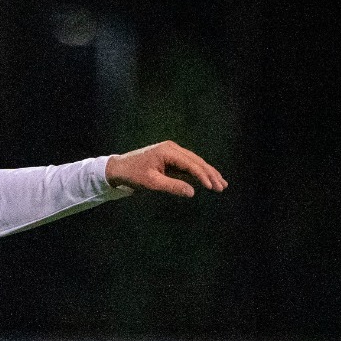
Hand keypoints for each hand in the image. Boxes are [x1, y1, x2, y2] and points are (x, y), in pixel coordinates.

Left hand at [105, 141, 226, 196]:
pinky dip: (198, 172)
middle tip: (223, 186)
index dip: (203, 175)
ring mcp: (172, 151)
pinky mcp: (170, 157)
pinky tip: (208, 179)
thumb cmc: (132, 175)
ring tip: (221, 183)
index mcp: (168, 151)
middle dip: (211, 174)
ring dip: (208, 173)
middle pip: (197, 161)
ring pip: (194, 162)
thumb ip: (172, 186)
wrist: (117, 169)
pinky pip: (188, 164)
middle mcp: (172, 148)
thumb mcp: (151, 183)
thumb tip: (192, 192)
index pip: (191, 164)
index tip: (213, 186)